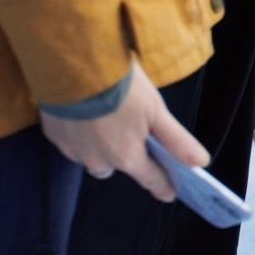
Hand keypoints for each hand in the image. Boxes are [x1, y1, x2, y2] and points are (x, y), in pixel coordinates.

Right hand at [40, 64, 209, 201]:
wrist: (74, 62)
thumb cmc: (119, 84)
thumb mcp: (155, 109)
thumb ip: (176, 140)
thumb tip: (200, 163)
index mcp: (125, 157)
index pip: (150, 179)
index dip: (162, 185)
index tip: (169, 192)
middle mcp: (97, 160)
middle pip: (118, 166)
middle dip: (126, 155)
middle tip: (131, 130)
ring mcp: (73, 149)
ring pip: (92, 156)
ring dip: (100, 144)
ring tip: (106, 116)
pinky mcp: (54, 135)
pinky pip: (72, 141)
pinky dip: (79, 130)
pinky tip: (83, 109)